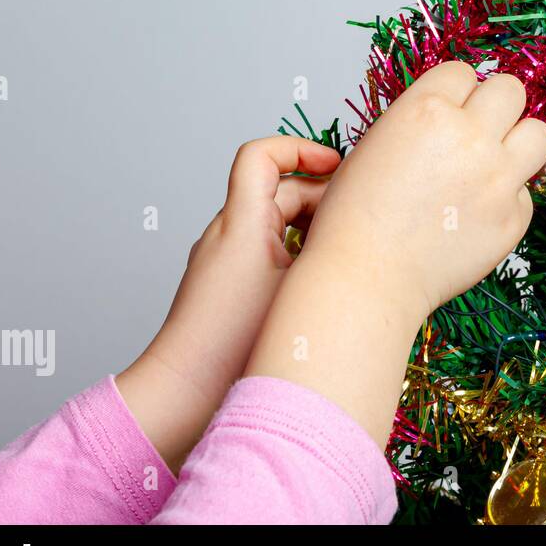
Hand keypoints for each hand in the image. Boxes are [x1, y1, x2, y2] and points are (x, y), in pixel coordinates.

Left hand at [117, 136, 342, 471]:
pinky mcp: (223, 289)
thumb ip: (333, 251)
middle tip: (360, 223)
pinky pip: (264, 253)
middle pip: (279, 190)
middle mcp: (225, 235)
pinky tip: (319, 286)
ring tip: (346, 258)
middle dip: (323, 198)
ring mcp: (221, 261)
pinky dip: (295, 255)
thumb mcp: (299, 289)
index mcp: (241, 223)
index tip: (338, 167)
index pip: (261, 155)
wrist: (179, 395)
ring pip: (275, 224)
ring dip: (312, 230)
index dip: (302, 149)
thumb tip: (366, 233)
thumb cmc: (233, 346)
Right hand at [297, 61, 545, 317]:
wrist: (366, 277)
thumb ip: (421, 121)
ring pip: (539, 134)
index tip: (453, 108)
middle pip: (511, 90)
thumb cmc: (356, 218)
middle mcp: (469, 136)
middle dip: (495, 107)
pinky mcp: (513, 217)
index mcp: (426, 109)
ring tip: (497, 161)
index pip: (463, 72)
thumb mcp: (377, 145)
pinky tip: (477, 213)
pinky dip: (507, 199)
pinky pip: (526, 193)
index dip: (457, 91)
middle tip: (480, 130)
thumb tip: (454, 113)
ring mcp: (498, 177)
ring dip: (519, 143)